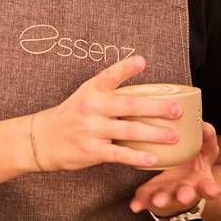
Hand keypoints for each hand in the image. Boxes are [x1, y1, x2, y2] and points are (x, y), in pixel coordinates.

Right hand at [30, 56, 182, 171]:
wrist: (43, 139)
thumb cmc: (73, 114)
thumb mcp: (87, 94)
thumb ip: (111, 90)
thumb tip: (146, 90)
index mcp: (93, 90)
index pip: (110, 75)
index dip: (126, 68)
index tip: (142, 61)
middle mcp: (93, 107)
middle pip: (129, 105)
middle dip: (156, 108)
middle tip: (177, 110)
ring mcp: (92, 130)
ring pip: (129, 130)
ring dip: (154, 134)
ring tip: (174, 136)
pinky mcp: (92, 151)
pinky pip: (119, 154)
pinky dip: (138, 157)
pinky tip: (153, 159)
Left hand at [129, 122, 220, 216]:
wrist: (181, 174)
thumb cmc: (195, 161)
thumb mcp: (205, 149)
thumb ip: (207, 137)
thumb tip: (204, 126)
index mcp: (200, 179)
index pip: (208, 186)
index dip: (211, 189)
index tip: (214, 190)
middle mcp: (185, 189)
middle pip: (187, 194)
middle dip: (185, 196)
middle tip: (183, 196)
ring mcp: (168, 193)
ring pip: (166, 198)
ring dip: (162, 200)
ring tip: (158, 200)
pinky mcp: (152, 194)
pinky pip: (145, 198)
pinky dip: (141, 201)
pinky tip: (136, 204)